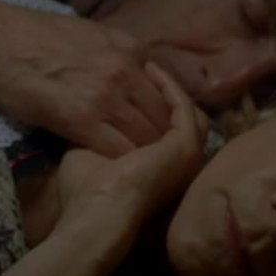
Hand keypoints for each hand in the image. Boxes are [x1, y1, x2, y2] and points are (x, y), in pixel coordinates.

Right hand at [0, 3, 171, 156]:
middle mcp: (127, 69)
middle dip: (163, 141)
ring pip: (146, 137)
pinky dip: (121, 163)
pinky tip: (115, 171)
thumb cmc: (36, 36)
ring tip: (138, 171)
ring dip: (144, 156)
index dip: (165, 116)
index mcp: (133, 48)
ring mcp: (107, 94)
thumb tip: (137, 76)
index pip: (166, 92)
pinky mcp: (82, 118)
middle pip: (164, 117)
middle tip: (155, 160)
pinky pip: (117, 149)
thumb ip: (120, 55)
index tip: (159, 133)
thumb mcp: (92, 35)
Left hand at [53, 62, 208, 238]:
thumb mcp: (88, 153)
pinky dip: (169, 86)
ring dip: (168, 87)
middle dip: (164, 93)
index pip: (166, 129)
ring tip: (148, 66)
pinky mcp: (186, 144)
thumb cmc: (87, 190)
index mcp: (160, 167)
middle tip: (145, 67)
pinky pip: (183, 106)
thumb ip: (98, 133)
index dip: (152, 105)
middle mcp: (179, 161)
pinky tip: (151, 68)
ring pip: (188, 111)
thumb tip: (89, 111)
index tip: (133, 80)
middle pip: (183, 119)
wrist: (96, 209)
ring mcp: (186, 154)